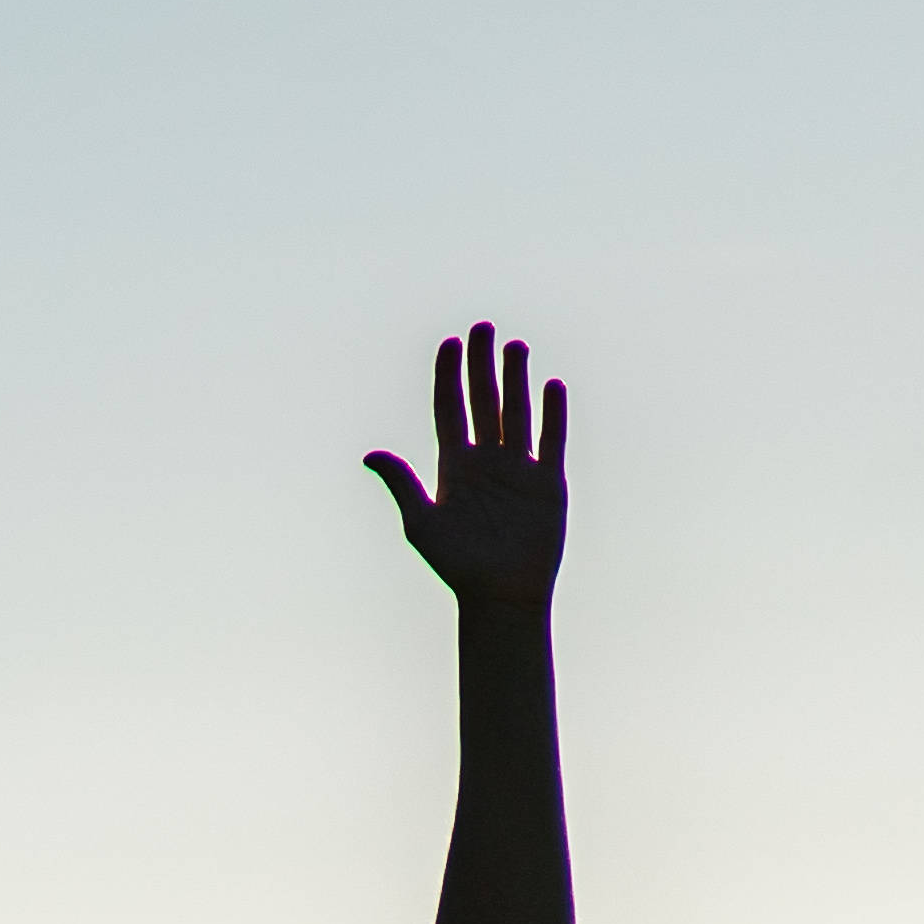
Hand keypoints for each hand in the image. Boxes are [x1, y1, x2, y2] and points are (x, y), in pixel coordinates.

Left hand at [361, 320, 567, 607]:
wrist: (500, 596)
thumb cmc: (457, 565)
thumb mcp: (422, 523)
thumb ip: (402, 483)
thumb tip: (370, 453)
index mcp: (453, 465)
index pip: (449, 409)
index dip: (448, 376)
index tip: (449, 344)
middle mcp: (486, 460)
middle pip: (483, 401)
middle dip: (482, 364)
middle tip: (482, 326)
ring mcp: (518, 469)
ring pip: (517, 413)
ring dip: (516, 379)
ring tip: (515, 345)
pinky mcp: (547, 483)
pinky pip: (551, 440)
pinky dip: (553, 414)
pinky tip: (551, 385)